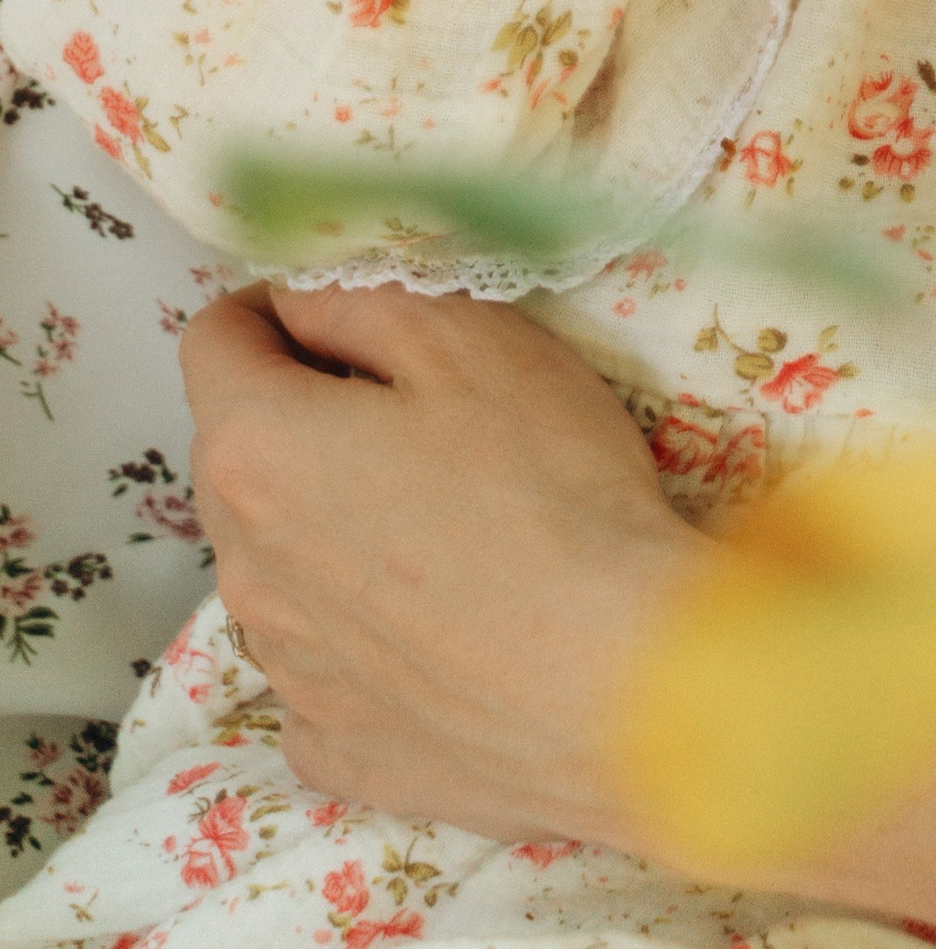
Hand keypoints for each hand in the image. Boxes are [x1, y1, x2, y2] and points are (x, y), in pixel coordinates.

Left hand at [182, 281, 699, 843]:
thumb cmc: (545, 485)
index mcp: (256, 448)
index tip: (348, 312)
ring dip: (329, 525)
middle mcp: (240, 563)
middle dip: (306, 417)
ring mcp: (283, 666)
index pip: (215, 341)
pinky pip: (320, 664)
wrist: (614, 685)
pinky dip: (359, 633)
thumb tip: (302, 303)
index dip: (277, 307)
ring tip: (443, 525)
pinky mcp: (333, 744)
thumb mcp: (469, 339)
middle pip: (242, 455)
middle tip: (421, 416)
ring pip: (278, 561)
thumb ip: (359, 299)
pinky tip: (440, 629)